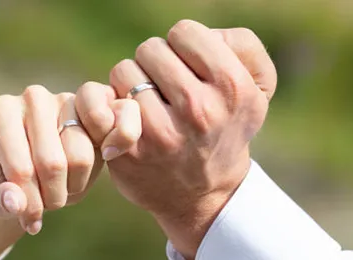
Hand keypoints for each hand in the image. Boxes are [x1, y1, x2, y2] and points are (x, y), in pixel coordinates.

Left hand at [0, 85, 140, 234]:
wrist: (31, 168)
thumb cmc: (7, 182)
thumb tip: (15, 203)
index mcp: (2, 111)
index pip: (21, 168)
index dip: (28, 203)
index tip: (28, 220)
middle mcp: (33, 97)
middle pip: (52, 163)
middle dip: (51, 197)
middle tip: (46, 206)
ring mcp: (66, 100)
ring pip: (80, 158)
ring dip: (71, 189)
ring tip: (58, 192)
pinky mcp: (93, 114)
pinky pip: (102, 149)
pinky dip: (92, 174)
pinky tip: (76, 180)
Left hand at [79, 20, 276, 258]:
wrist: (205, 193)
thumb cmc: (226, 127)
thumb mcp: (257, 87)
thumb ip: (241, 45)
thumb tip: (195, 36)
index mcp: (232, 87)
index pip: (184, 32)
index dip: (183, 46)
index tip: (188, 68)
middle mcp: (198, 109)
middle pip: (150, 49)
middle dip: (155, 64)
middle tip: (166, 88)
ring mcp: (161, 132)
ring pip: (124, 70)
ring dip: (132, 83)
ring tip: (150, 103)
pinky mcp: (130, 149)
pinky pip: (99, 98)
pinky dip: (108, 101)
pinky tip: (123, 115)